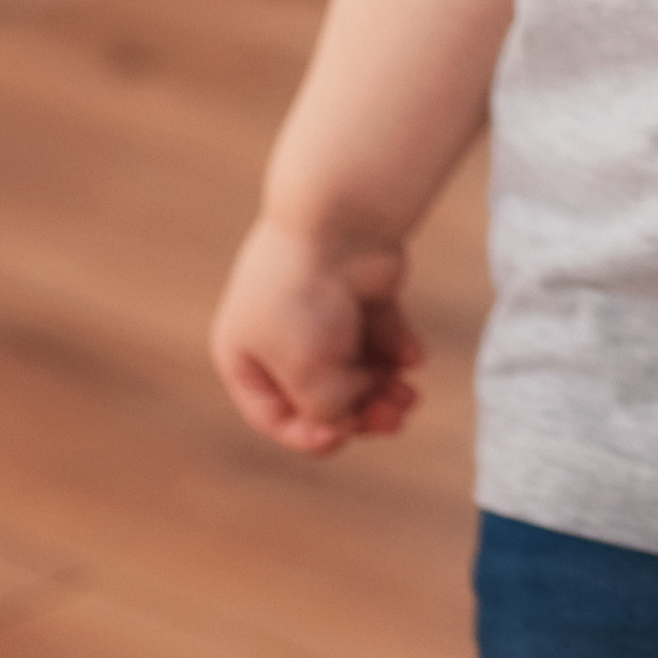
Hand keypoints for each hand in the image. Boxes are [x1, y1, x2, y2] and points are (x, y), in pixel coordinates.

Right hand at [210, 215, 424, 455]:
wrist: (340, 221)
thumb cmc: (308, 298)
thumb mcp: (309, 374)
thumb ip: (327, 411)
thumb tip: (349, 420)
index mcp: (245, 357)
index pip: (276, 417)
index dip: (311, 436)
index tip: (343, 436)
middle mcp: (280, 336)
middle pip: (325, 396)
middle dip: (361, 413)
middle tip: (395, 417)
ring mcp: (321, 314)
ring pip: (357, 369)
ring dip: (385, 389)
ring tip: (409, 393)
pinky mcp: (360, 294)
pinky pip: (381, 336)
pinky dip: (397, 349)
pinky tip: (412, 355)